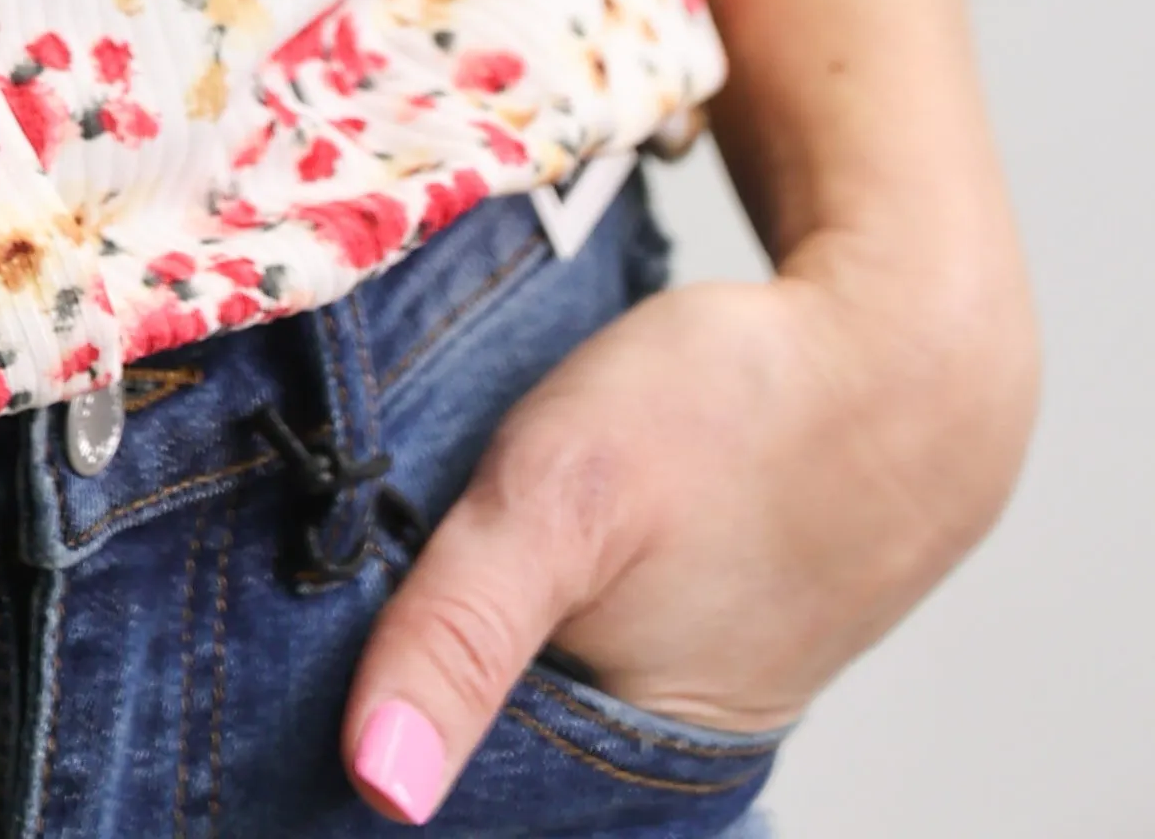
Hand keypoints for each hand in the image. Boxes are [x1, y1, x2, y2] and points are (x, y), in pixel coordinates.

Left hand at [341, 231, 1035, 819]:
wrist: (901, 360)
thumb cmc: (736, 420)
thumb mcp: (564, 499)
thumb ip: (461, 633)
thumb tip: (377, 789)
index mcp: (625, 786)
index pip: (445, 807)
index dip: (337, 753)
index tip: (252, 696)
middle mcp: (649, 778)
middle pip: (469, 759)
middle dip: (378, 690)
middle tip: (288, 596)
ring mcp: (667, 714)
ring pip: (507, 701)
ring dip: (430, 642)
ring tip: (351, 563)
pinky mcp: (676, 648)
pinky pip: (554, 657)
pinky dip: (496, 610)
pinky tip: (445, 549)